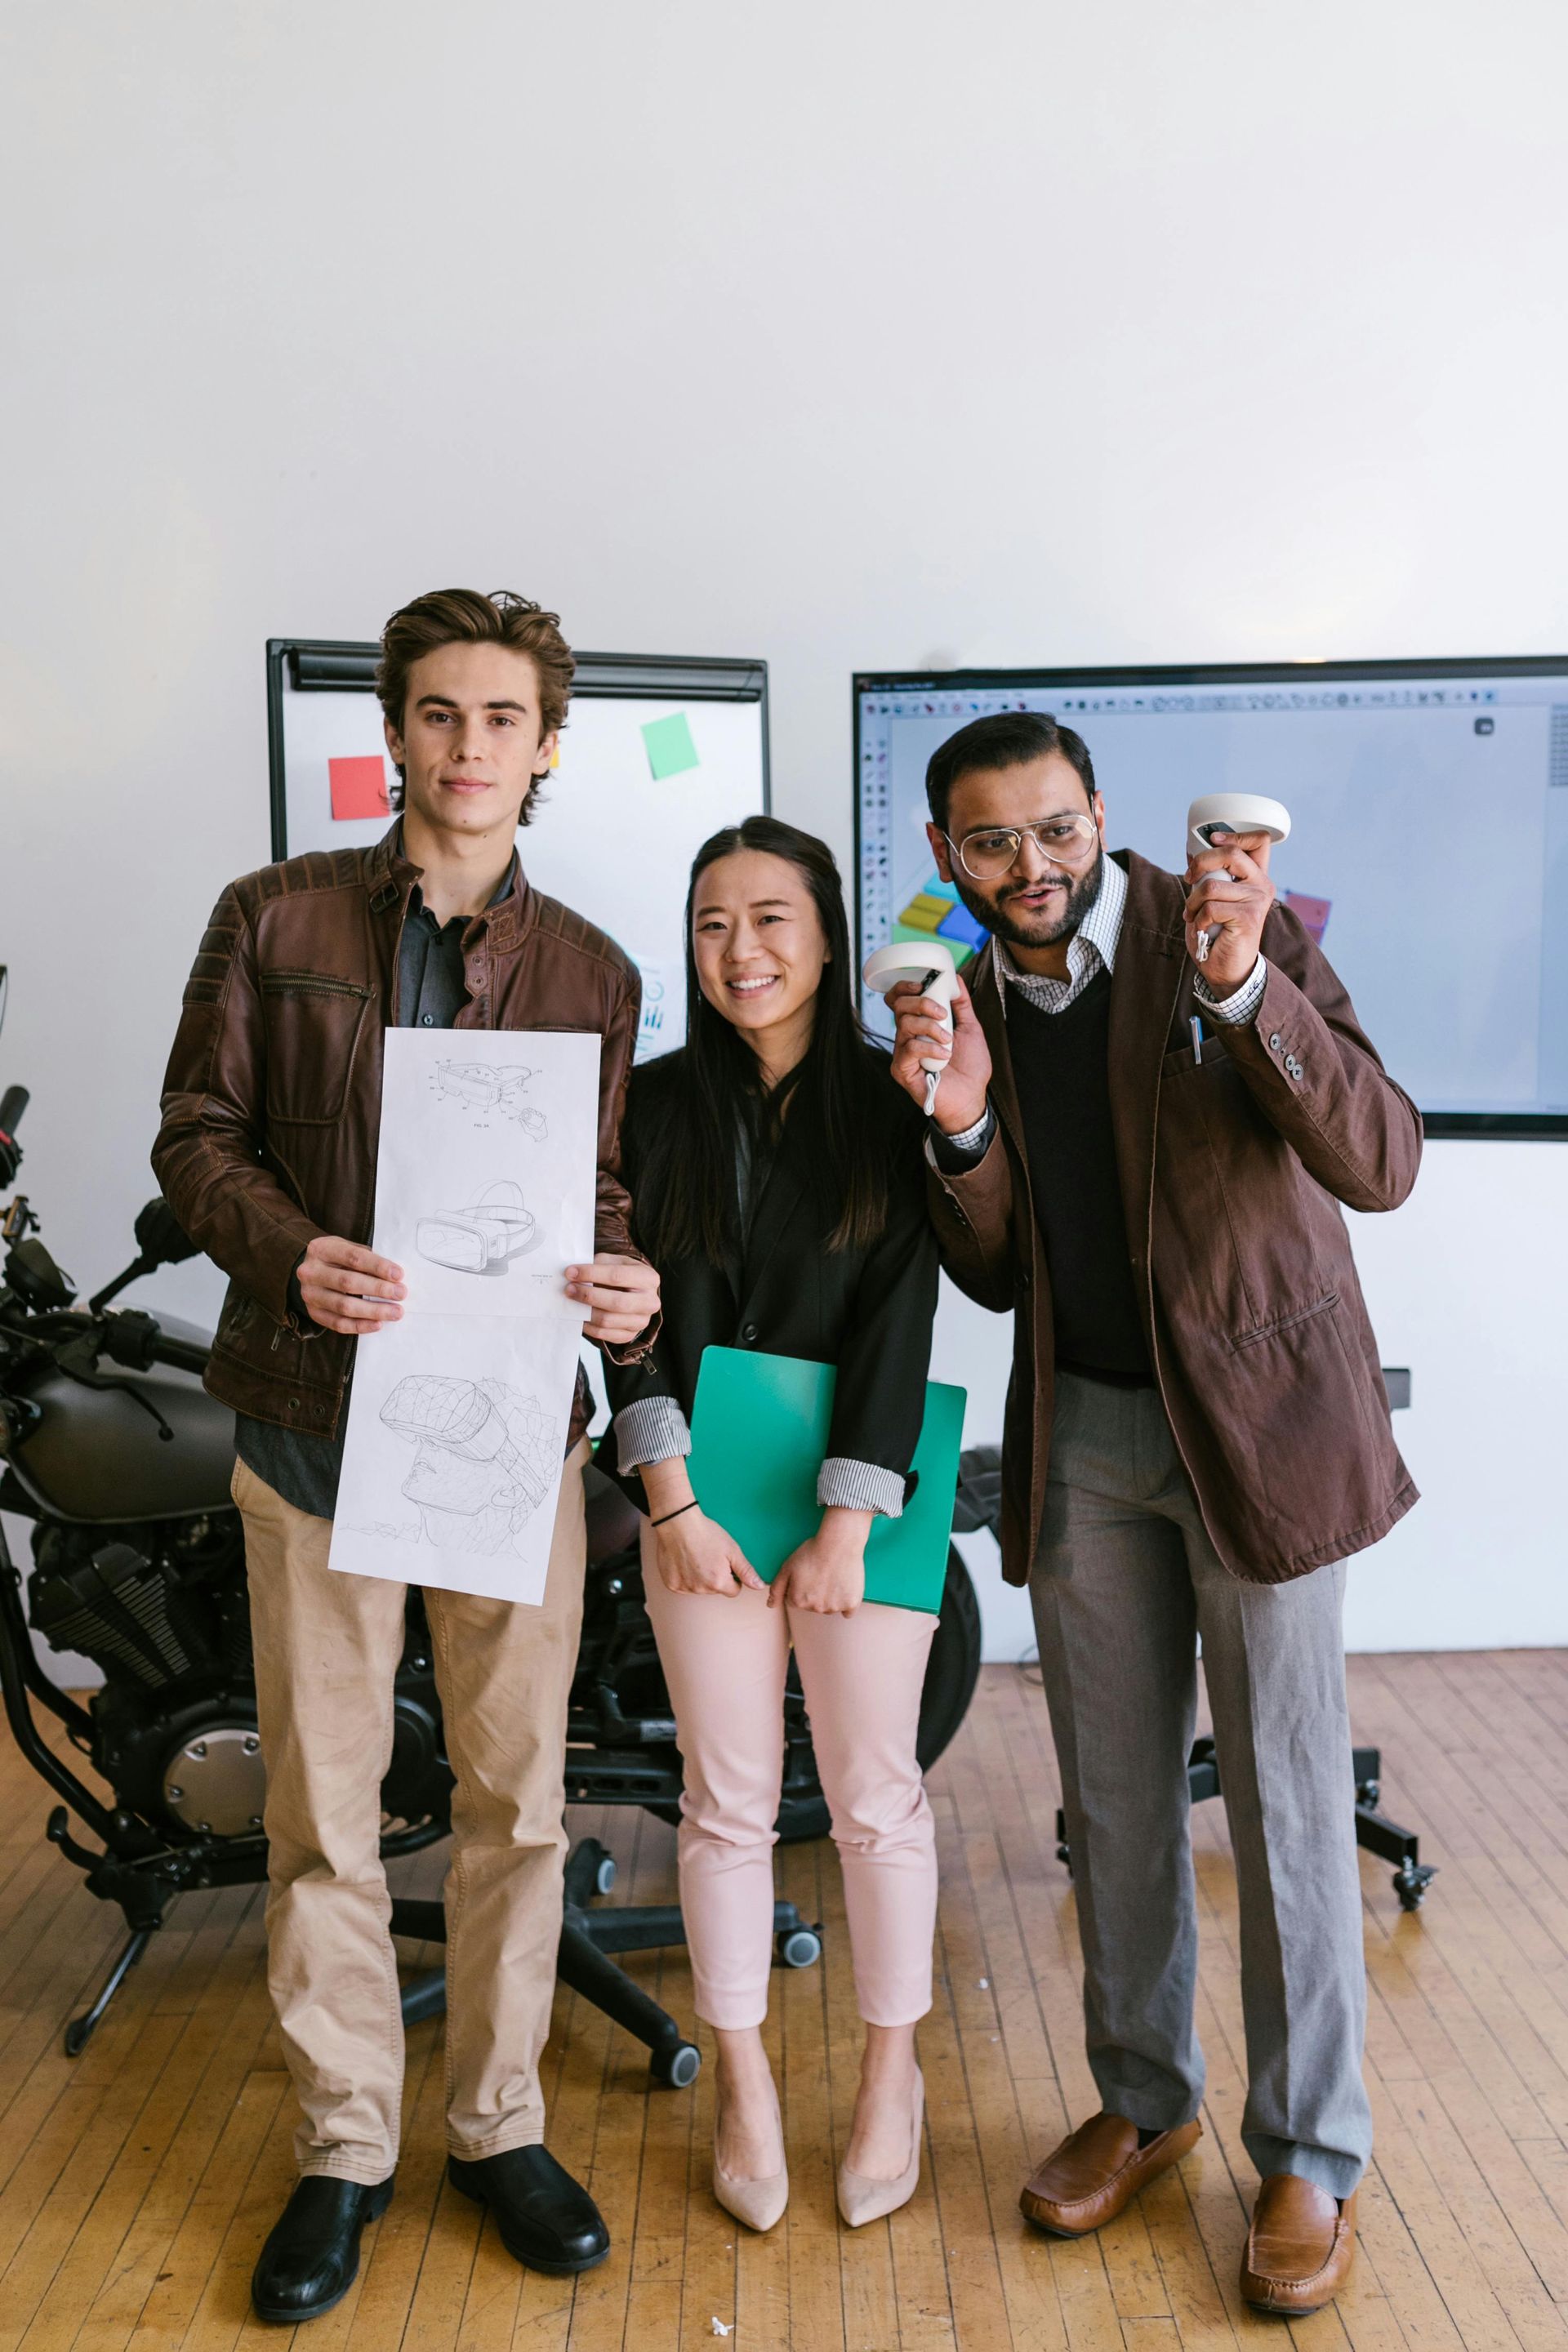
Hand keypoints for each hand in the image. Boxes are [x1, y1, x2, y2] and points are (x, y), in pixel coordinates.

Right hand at [296, 1236, 404, 1335]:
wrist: (311, 1272)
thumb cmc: (337, 1259)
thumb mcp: (347, 1248)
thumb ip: (367, 1258)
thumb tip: (395, 1275)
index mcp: (321, 1249)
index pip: (353, 1257)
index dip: (378, 1266)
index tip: (399, 1275)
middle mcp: (311, 1272)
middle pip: (348, 1282)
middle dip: (378, 1289)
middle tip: (401, 1294)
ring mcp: (310, 1294)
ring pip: (344, 1306)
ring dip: (373, 1311)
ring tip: (395, 1312)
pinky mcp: (314, 1313)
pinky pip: (338, 1324)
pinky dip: (360, 1326)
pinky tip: (378, 1324)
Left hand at [567, 1253, 659, 1345]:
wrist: (634, 1291)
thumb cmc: (622, 1273)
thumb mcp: (615, 1261)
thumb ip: (598, 1265)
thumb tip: (574, 1274)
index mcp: (648, 1278)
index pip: (617, 1276)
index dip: (591, 1274)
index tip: (570, 1272)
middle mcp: (649, 1302)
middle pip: (615, 1302)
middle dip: (588, 1295)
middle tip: (568, 1289)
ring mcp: (641, 1321)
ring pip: (607, 1320)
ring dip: (584, 1311)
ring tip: (571, 1302)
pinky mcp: (630, 1335)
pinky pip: (604, 1334)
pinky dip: (587, 1326)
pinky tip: (579, 1315)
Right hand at [654, 1505, 766, 1596]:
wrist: (678, 1524)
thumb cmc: (706, 1534)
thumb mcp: (732, 1550)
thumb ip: (746, 1571)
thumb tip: (759, 1586)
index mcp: (719, 1583)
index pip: (734, 1591)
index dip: (732, 1577)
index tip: (725, 1564)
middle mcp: (701, 1589)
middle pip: (715, 1589)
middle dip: (715, 1577)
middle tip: (709, 1556)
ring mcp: (685, 1588)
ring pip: (699, 1588)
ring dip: (700, 1578)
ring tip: (696, 1556)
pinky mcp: (672, 1585)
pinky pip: (684, 1586)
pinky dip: (685, 1577)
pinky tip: (684, 1561)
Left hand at [769, 1508, 870, 1615]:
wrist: (839, 1542)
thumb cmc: (812, 1552)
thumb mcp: (787, 1567)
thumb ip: (776, 1589)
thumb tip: (770, 1605)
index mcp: (798, 1601)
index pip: (796, 1600)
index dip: (802, 1585)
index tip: (809, 1573)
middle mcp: (815, 1608)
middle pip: (813, 1605)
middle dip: (815, 1592)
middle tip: (821, 1572)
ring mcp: (834, 1607)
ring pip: (830, 1607)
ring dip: (831, 1597)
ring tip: (834, 1575)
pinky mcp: (851, 1604)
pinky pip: (848, 1610)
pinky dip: (847, 1602)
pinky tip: (845, 1586)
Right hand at [887, 972, 992, 1134]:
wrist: (971, 1097)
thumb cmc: (969, 1068)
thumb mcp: (970, 1028)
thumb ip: (962, 1004)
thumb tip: (957, 980)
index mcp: (920, 1024)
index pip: (900, 999)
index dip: (905, 987)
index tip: (923, 983)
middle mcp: (907, 1036)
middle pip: (899, 1006)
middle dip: (921, 1003)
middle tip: (942, 1013)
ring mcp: (903, 1053)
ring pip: (904, 1024)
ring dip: (930, 1027)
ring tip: (947, 1039)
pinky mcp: (901, 1070)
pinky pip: (909, 1049)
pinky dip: (929, 1048)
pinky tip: (943, 1055)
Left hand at [1184, 829, 1274, 993]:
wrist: (1226, 970)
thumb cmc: (1217, 935)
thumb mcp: (1211, 898)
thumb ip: (1209, 874)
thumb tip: (1192, 849)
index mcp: (1256, 876)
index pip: (1259, 840)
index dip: (1235, 834)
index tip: (1211, 840)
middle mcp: (1261, 885)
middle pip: (1232, 853)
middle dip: (1201, 862)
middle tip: (1189, 878)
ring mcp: (1257, 900)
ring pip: (1212, 885)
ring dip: (1193, 902)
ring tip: (1193, 915)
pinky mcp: (1249, 917)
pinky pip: (1211, 907)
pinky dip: (1199, 918)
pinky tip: (1204, 928)